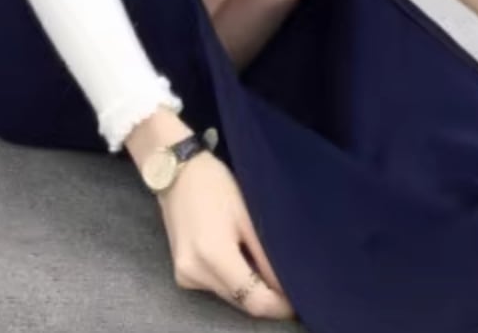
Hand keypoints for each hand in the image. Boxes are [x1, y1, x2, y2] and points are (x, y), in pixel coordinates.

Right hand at [160, 152, 294, 318]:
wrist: (178, 172)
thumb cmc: (215, 184)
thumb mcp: (248, 215)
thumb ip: (266, 255)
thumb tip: (287, 285)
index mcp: (213, 255)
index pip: (254, 300)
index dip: (279, 305)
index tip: (299, 297)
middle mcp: (195, 272)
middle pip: (242, 302)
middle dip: (267, 296)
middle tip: (287, 279)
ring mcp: (186, 275)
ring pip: (230, 296)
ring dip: (250, 288)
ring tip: (262, 261)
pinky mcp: (182, 273)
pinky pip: (217, 287)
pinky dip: (233, 280)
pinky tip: (239, 256)